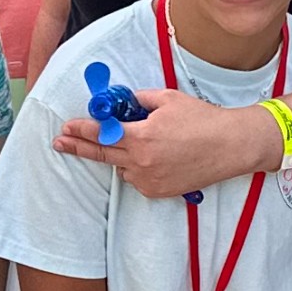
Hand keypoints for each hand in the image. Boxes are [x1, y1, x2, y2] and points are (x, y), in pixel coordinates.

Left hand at [55, 89, 261, 198]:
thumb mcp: (168, 99)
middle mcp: (141, 162)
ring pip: (122, 167)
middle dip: (79, 147)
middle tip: (60, 142)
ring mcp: (149, 180)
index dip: (82, 130)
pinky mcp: (159, 191)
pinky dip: (138, 168)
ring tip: (140, 144)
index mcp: (141, 137)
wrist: (230, 146)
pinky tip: (155, 157)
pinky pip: (137, 179)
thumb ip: (139, 100)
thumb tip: (122, 103)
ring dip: (120, 155)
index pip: (102, 134)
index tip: (67, 127)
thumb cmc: (202, 119)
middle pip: (102, 154)